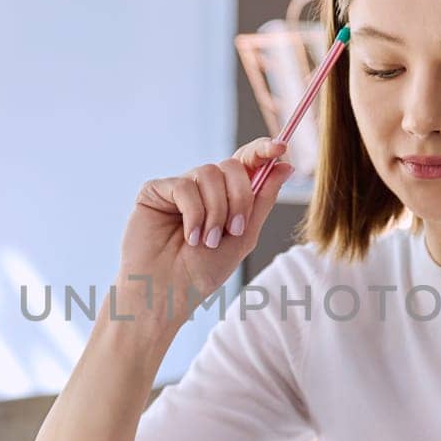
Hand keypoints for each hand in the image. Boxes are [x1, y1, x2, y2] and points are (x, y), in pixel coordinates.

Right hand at [118, 138, 294, 325]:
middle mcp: (203, 189)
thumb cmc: (201, 273)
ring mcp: (179, 188)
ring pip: (210, 173)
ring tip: (206, 242)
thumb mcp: (243, 237)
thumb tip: (284, 166)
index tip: (280, 148)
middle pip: (232, 166)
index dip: (262, 151)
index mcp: (225, 197)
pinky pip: (185, 186)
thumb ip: (262, 201)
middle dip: (240, 198)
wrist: (167, 292)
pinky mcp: (156, 190)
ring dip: (216, 212)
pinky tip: (189, 236)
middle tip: (233, 230)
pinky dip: (194, 214)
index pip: (246, 163)